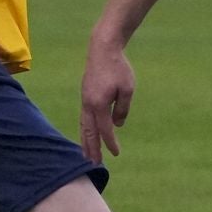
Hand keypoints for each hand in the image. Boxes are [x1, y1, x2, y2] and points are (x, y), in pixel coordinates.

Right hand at [79, 40, 135, 160]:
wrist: (103, 48)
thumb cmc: (118, 68)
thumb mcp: (127, 89)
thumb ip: (122, 109)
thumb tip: (117, 124)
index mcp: (98, 104)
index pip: (105, 130)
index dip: (110, 143)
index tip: (116, 154)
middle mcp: (88, 104)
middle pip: (88, 132)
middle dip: (91, 148)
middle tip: (93, 163)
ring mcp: (84, 99)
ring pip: (83, 125)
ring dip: (85, 140)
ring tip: (86, 153)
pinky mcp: (85, 94)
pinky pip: (84, 117)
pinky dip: (85, 128)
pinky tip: (88, 133)